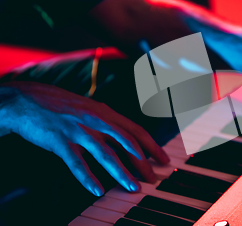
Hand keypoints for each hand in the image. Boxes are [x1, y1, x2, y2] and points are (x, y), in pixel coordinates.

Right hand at [0, 82, 169, 195]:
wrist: (27, 100)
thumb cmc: (61, 106)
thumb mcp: (90, 109)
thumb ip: (107, 123)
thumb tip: (126, 139)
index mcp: (105, 113)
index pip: (136, 131)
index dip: (152, 147)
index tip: (165, 160)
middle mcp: (96, 120)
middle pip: (127, 143)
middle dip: (143, 163)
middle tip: (153, 179)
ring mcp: (79, 130)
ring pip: (106, 154)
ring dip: (122, 173)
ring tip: (133, 187)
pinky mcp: (60, 141)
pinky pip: (77, 163)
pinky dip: (88, 177)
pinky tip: (97, 189)